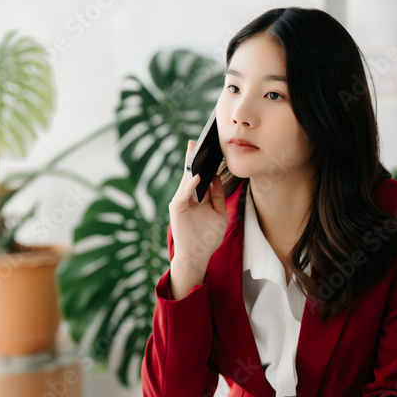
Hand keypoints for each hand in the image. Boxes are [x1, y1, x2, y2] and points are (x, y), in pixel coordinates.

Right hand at [168, 139, 227, 269]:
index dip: (203, 163)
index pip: (200, 176)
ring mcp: (181, 202)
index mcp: (198, 197)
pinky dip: (190, 185)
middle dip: (192, 158)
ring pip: (185, 181)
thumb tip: (215, 176)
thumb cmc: (208, 236)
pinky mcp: (177, 209)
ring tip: (195, 152)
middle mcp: (188, 197)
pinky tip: (197, 176)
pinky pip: (183, 194)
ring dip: (190, 167)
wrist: (199, 255)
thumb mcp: (219, 213)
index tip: (209, 147)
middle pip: (190, 174)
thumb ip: (217, 195)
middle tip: (196, 141)